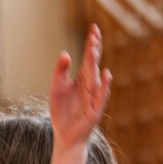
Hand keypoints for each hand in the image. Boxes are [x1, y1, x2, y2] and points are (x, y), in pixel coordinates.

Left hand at [49, 25, 111, 148]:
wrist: (64, 135)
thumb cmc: (62, 111)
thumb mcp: (57, 88)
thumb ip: (60, 71)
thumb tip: (65, 53)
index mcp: (82, 77)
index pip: (88, 57)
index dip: (91, 43)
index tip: (93, 28)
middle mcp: (90, 84)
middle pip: (93, 63)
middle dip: (94, 49)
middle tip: (94, 34)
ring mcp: (94, 96)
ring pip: (96, 76)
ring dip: (96, 63)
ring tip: (94, 50)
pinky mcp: (95, 108)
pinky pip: (101, 95)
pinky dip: (104, 85)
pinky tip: (105, 74)